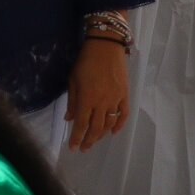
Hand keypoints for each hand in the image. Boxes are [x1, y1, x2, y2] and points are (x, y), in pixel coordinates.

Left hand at [65, 37, 131, 151]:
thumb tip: (69, 119)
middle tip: (84, 148)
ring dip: (102, 135)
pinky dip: (119, 125)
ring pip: (109, 124)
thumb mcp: (73, 79)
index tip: (73, 148)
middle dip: (89, 140)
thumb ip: (72, 101)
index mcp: (86, 99)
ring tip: (95, 140)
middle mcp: (101, 103)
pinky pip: (123, 114)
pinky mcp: (125, 95)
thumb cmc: (85, 61)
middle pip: (96, 128)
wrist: (106, 46)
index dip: (77, 138)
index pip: (81, 124)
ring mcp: (115, 100)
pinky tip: (114, 132)